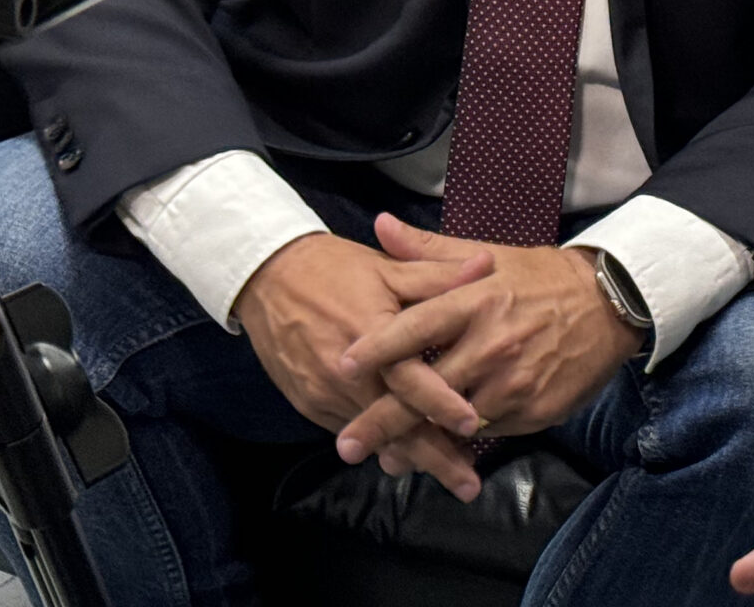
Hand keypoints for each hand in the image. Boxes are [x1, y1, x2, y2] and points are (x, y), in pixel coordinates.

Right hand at [232, 231, 492, 493]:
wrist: (267, 276)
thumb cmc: (333, 267)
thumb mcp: (386, 268)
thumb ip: (437, 276)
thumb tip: (487, 265)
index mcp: (371, 337)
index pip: (411, 381)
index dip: (442, 405)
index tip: (474, 426)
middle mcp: (347, 376)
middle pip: (396, 426)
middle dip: (434, 459)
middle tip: (469, 487)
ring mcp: (325, 394)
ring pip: (374, 437)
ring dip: (409, 456)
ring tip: (449, 475)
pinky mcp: (310, 404)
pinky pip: (350, 429)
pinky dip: (378, 443)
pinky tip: (404, 453)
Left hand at [334, 215, 642, 463]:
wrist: (608, 304)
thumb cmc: (540, 278)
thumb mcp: (488, 256)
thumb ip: (428, 250)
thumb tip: (380, 224)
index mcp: (475, 300)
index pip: (416, 327)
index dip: (377, 348)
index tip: (342, 366)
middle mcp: (491, 343)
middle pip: (426, 390)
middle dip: (382, 420)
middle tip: (347, 443)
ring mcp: (513, 381)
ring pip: (453, 421)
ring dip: (419, 442)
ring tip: (385, 458)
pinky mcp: (534, 410)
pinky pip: (487, 433)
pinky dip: (461, 442)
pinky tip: (438, 451)